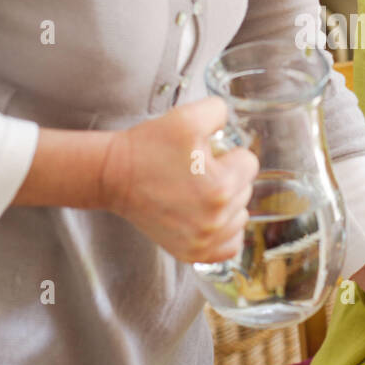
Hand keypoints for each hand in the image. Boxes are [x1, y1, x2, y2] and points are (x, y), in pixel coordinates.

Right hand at [99, 97, 259, 263]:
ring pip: (241, 217)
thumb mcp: (187, 116)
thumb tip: (231, 123)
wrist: (114, 176)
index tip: (205, 155)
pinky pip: (230, 246)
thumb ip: (220, 111)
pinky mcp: (191, 253)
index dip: (228, 153)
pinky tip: (207, 217)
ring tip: (198, 192)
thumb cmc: (149, 147)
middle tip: (197, 171)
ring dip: (227, 204)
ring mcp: (203, 241)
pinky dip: (224, 232)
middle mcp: (215, 220)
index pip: (250, 163)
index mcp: (221, 187)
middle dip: (228, 176)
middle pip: (246, 190)